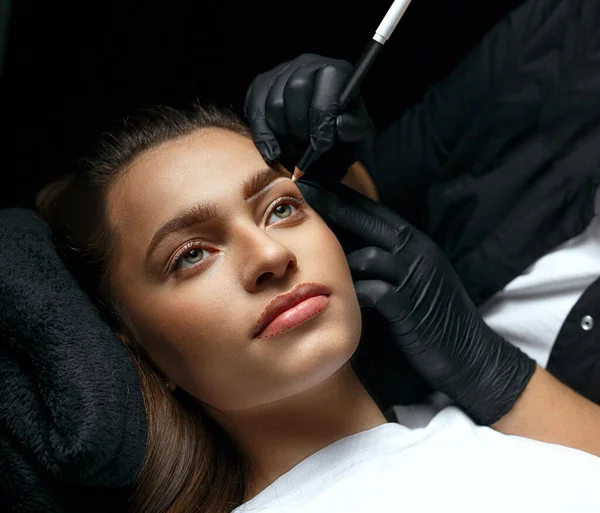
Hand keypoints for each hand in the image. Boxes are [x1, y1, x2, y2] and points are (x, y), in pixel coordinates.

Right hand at [244, 53, 374, 181]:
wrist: (321, 132)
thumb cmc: (341, 129)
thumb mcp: (358, 131)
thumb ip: (354, 128)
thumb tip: (339, 125)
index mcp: (336, 70)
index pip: (325, 85)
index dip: (321, 118)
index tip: (320, 146)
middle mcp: (308, 63)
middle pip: (296, 89)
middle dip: (300, 125)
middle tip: (305, 148)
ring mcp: (282, 71)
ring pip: (273, 102)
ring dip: (282, 133)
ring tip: (293, 150)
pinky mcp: (261, 84)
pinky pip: (255, 109)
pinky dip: (262, 135)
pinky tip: (272, 151)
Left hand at [297, 180, 535, 424]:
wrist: (474, 359)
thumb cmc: (436, 321)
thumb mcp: (418, 282)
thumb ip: (390, 264)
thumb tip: (351, 251)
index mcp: (418, 246)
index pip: (376, 213)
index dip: (345, 198)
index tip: (315, 184)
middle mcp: (418, 255)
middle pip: (370, 222)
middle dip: (335, 206)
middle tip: (302, 191)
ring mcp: (416, 280)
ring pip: (367, 257)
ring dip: (339, 260)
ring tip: (309, 257)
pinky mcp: (410, 310)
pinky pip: (372, 293)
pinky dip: (353, 294)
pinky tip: (335, 298)